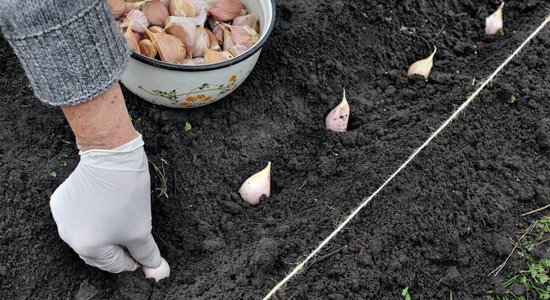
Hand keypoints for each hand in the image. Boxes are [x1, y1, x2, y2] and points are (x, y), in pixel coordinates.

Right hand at [50, 134, 169, 280]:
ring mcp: (61, 217)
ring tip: (123, 218)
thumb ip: (147, 254)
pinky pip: (79, 217)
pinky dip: (92, 217)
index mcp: (87, 247)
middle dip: (119, 247)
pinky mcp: (60, 200)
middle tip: (136, 236)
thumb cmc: (126, 193)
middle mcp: (68, 236)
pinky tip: (106, 206)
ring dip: (105, 232)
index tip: (145, 252)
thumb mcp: (142, 229)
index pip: (115, 265)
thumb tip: (157, 271)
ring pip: (88, 234)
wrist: (111, 156)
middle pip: (99, 252)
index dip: (134, 259)